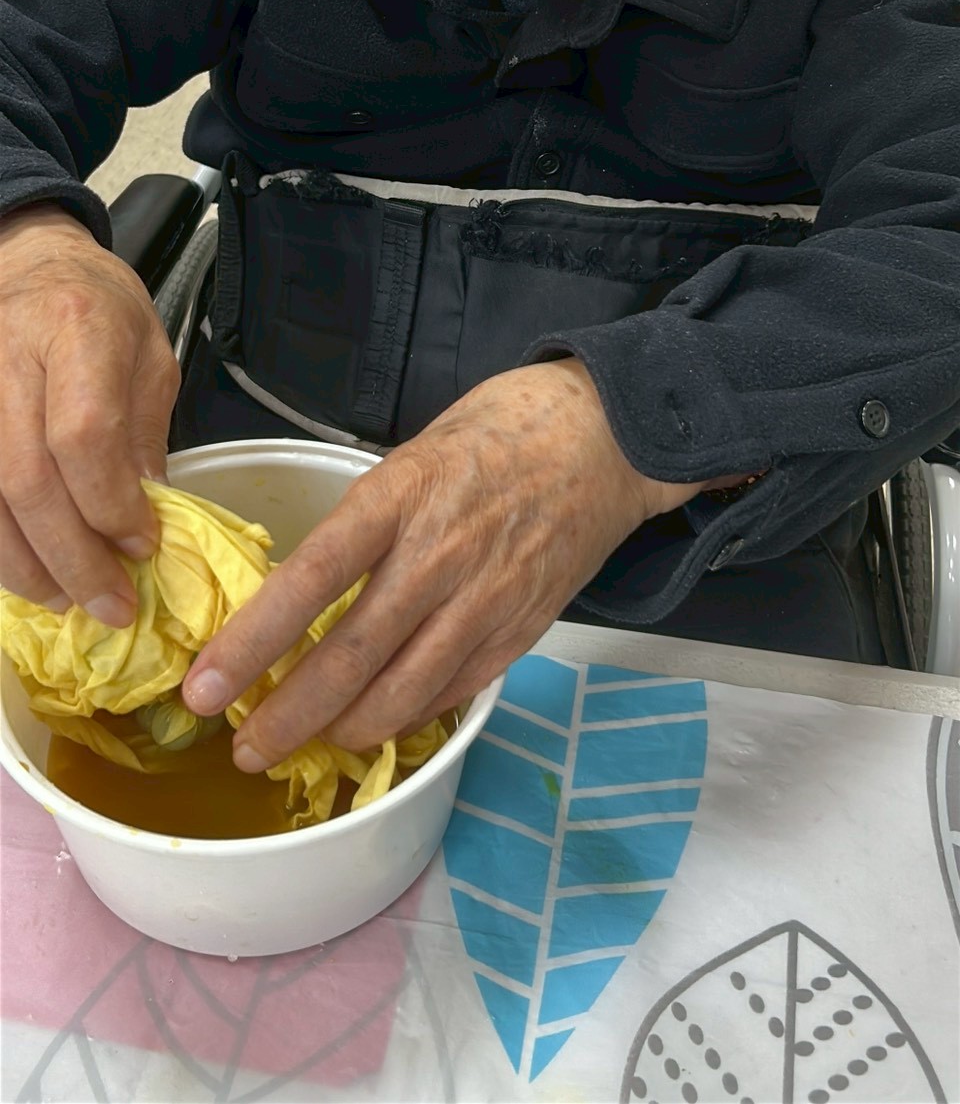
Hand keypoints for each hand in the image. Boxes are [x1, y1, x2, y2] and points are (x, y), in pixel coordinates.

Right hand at [0, 204, 179, 623]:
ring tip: (68, 600)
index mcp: (76, 327)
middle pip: (27, 479)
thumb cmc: (99, 307)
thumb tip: (146, 526)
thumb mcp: (149, 356)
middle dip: (71, 556)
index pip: (83, 435)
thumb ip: (144, 438)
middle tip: (110, 604)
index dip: (110, 504)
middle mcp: (7, 357)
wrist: (29, 262)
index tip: (143, 544)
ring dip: (26, 565)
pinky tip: (28, 571)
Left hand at [183, 360, 706, 767]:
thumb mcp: (413, 454)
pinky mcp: (522, 631)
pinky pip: (452, 693)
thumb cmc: (499, 430)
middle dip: (287, 716)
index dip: (252, 642)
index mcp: (400, 496)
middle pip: (350, 657)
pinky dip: (408, 718)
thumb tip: (302, 588)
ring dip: (343, 731)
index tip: (205, 688)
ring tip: (306, 745)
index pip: (311, 580)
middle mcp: (440, 555)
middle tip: (243, 748)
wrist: (606, 435)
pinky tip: (378, 725)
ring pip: (401, 693)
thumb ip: (366, 520)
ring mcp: (486, 601)